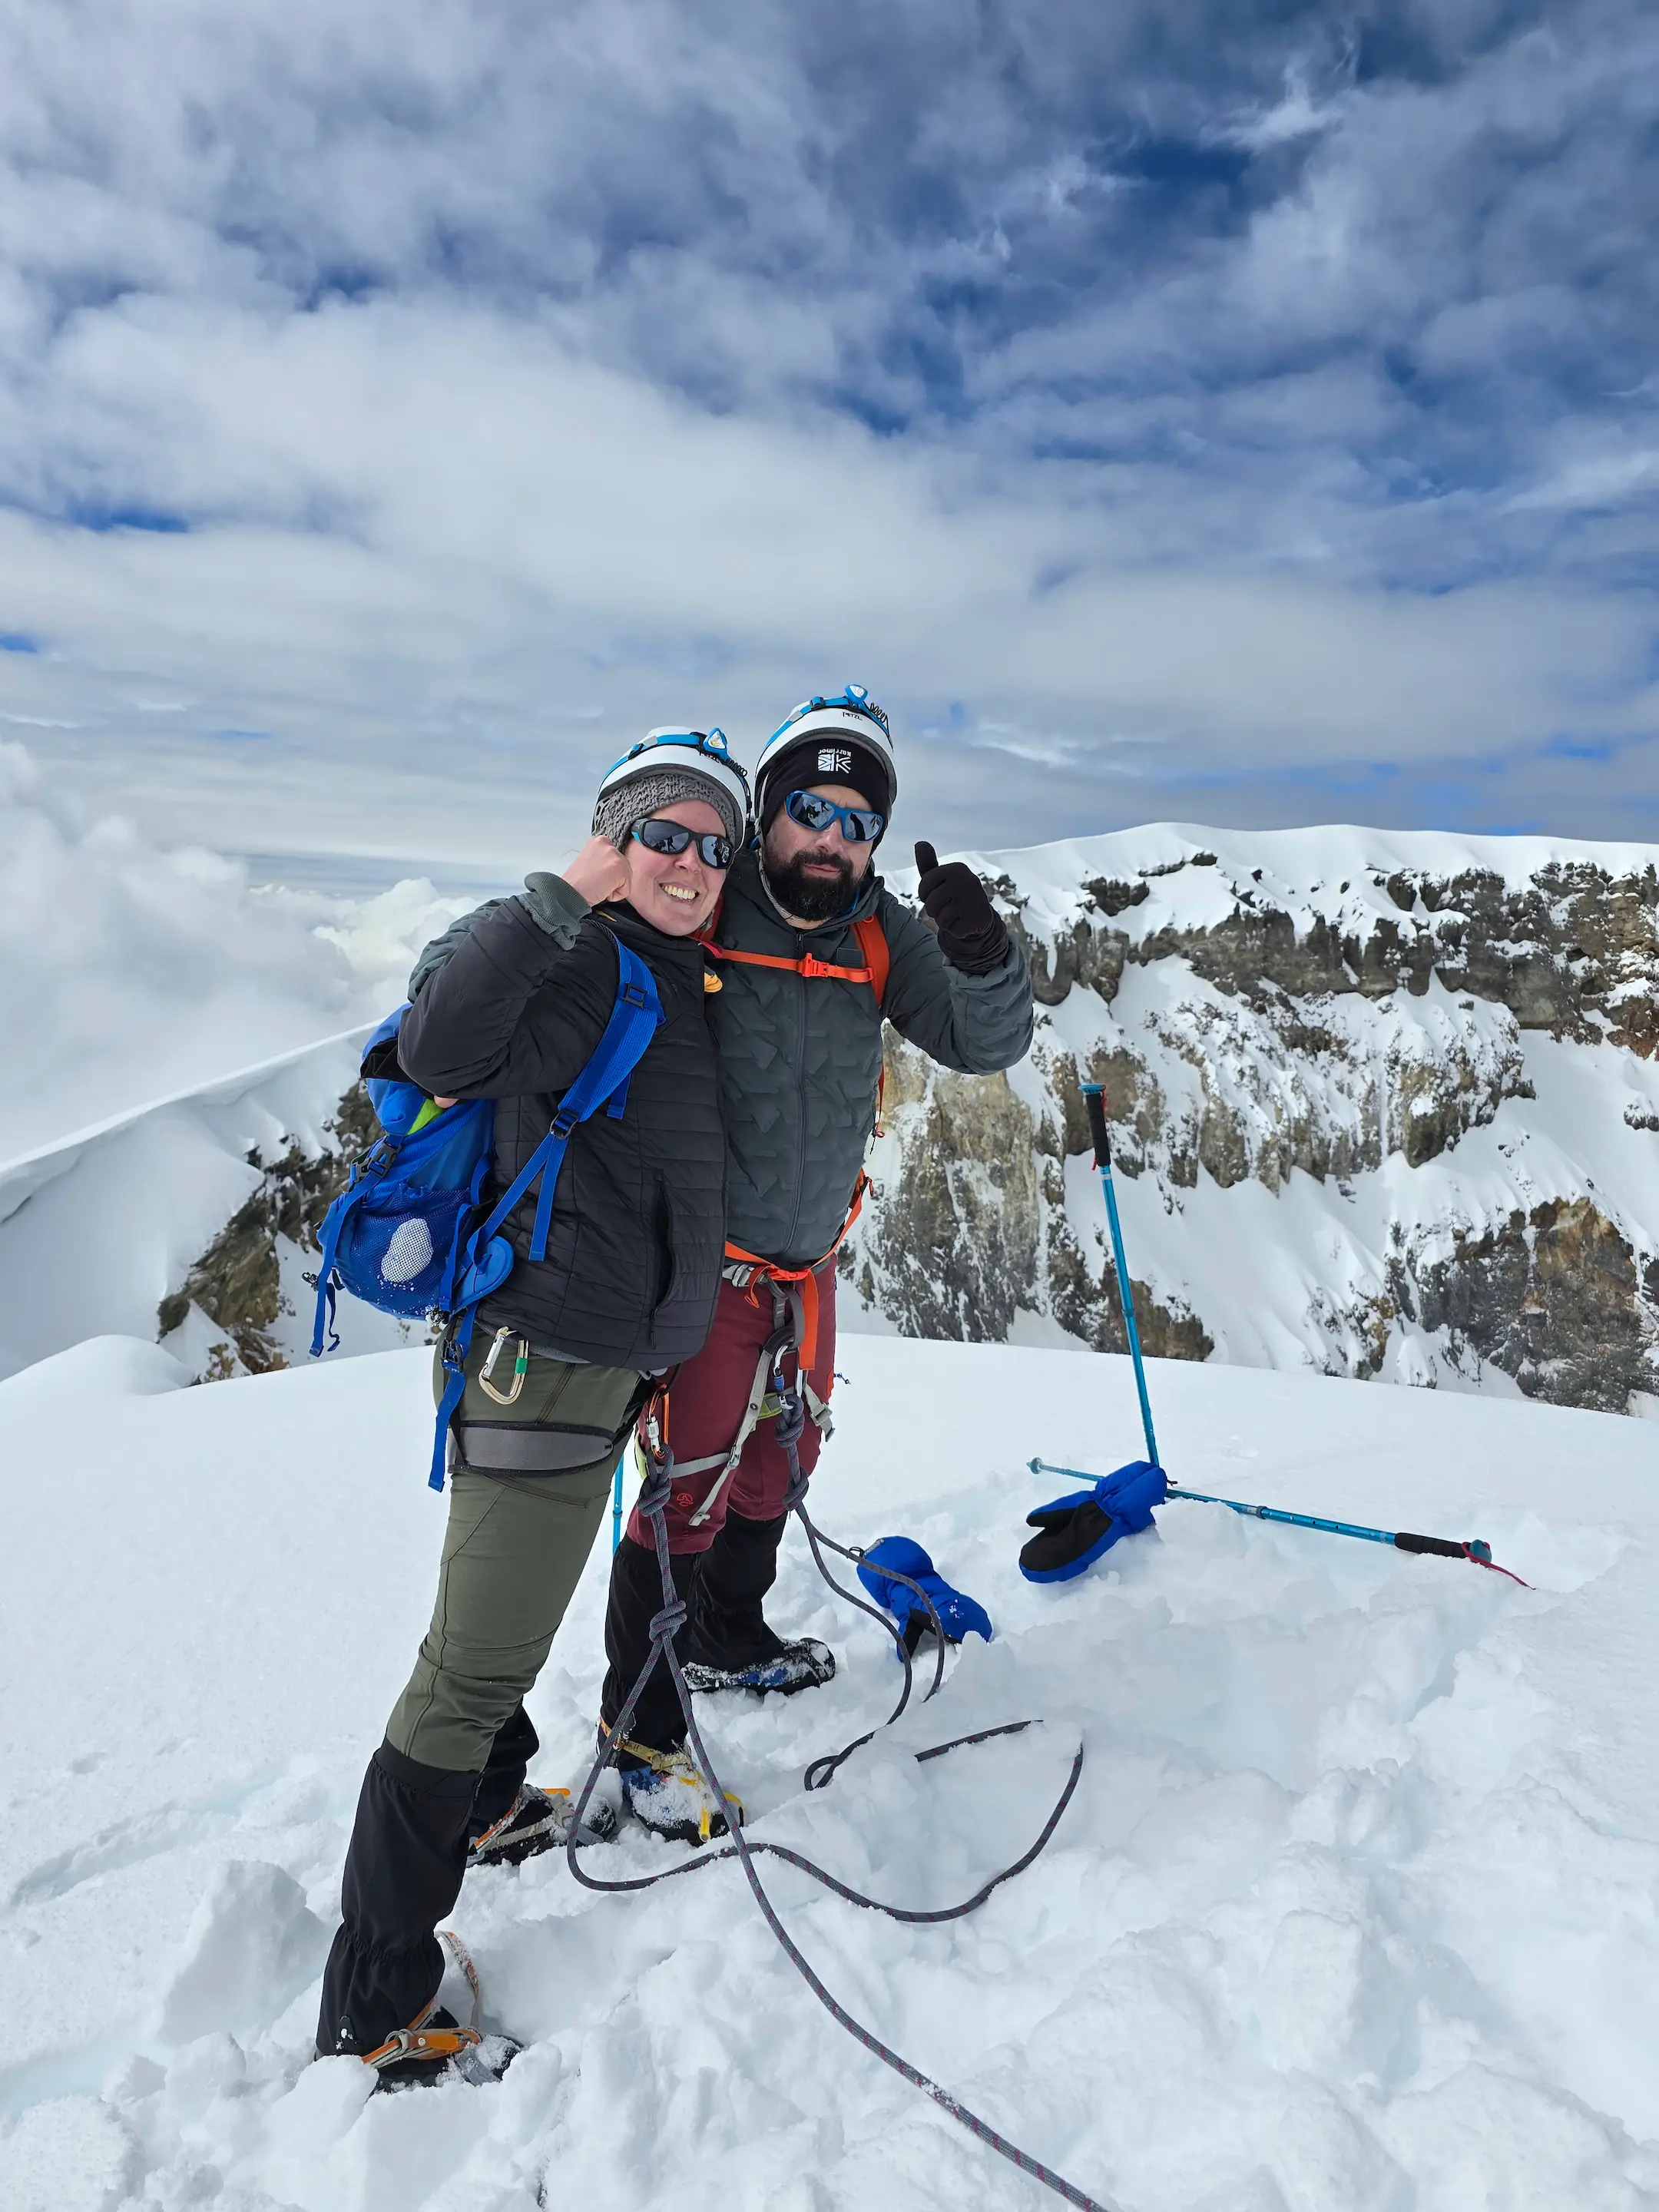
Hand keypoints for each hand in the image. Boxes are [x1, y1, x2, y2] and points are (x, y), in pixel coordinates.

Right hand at [560, 835, 631, 908]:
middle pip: (624, 867)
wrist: (570, 892)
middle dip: (613, 879)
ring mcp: (615, 855)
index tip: (596, 875)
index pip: (616, 858)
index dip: (608, 871)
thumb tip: (612, 868)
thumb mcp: (589, 860)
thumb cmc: (576, 882)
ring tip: (598, 886)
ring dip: (614, 887)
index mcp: (599, 841)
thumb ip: (602, 859)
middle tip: (596, 882)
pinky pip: (626, 889)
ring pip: (626, 878)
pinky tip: (602, 890)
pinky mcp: (620, 868)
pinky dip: (615, 895)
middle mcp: (608, 844)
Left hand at [914, 841, 1009, 973]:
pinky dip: (954, 929)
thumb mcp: (939, 879)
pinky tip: (963, 923)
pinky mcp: (976, 919)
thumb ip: (928, 863)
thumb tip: (919, 843)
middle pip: (930, 902)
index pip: (924, 884)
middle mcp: (966, 881)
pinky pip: (950, 929)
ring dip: (943, 920)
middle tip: (948, 906)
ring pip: (939, 917)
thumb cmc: (953, 896)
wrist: (978, 917)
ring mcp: (973, 900)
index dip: (925, 894)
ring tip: (955, 914)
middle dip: (934, 909)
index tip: (937, 893)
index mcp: (957, 868)